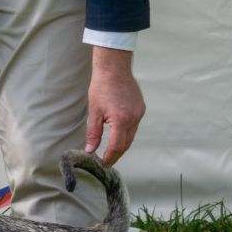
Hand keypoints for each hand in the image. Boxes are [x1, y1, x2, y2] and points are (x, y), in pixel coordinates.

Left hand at [85, 47, 145, 165]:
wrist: (114, 68)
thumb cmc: (101, 87)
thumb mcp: (94, 111)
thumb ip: (93, 133)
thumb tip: (90, 149)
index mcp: (121, 120)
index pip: (117, 146)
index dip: (111, 157)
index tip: (104, 163)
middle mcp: (134, 118)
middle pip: (126, 143)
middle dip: (117, 153)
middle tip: (108, 160)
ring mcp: (139, 113)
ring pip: (132, 134)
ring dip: (122, 143)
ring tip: (112, 150)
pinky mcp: (141, 108)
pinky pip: (135, 124)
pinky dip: (126, 131)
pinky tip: (118, 132)